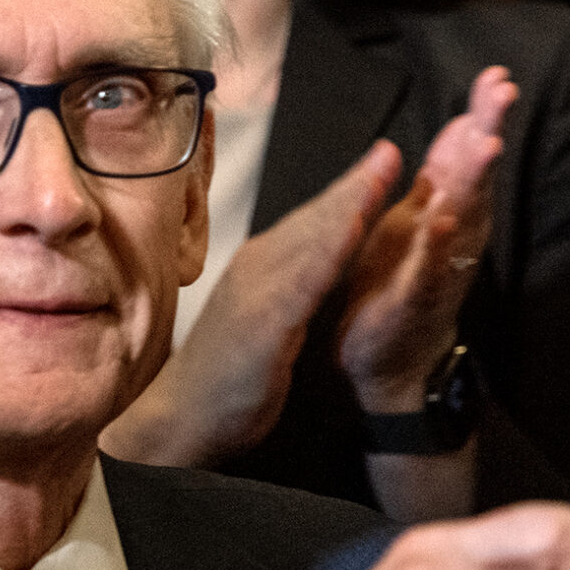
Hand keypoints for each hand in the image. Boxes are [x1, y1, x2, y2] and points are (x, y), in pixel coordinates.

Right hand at [100, 142, 402, 466]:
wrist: (179, 418)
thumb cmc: (222, 374)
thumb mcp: (264, 318)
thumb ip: (288, 287)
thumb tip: (314, 264)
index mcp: (262, 266)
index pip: (312, 221)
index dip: (347, 190)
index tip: (380, 161)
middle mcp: (259, 267)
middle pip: (315, 219)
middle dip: (355, 183)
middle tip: (389, 151)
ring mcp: (259, 292)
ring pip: (312, 240)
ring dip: (347, 204)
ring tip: (380, 174)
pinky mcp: (263, 323)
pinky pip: (305, 281)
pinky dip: (330, 252)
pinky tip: (354, 232)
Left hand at [340, 67, 515, 411]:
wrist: (389, 359)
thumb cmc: (402, 281)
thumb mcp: (418, 214)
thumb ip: (446, 172)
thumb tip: (470, 123)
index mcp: (445, 207)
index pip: (467, 152)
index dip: (482, 114)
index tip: (497, 76)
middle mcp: (453, 233)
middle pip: (476, 175)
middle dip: (489, 133)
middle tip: (504, 94)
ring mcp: (439, 266)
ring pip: (462, 217)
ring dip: (474, 182)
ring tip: (486, 146)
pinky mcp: (416, 299)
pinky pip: (430, 269)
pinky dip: (439, 246)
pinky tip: (444, 221)